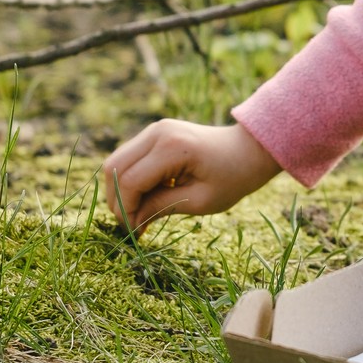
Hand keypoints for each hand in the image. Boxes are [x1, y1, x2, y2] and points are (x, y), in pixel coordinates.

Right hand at [100, 120, 281, 233]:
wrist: (248, 150)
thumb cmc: (232, 177)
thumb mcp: (200, 200)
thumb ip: (162, 207)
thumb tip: (131, 224)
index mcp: (172, 147)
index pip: (130, 181)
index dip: (127, 210)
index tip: (136, 232)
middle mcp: (157, 132)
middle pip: (114, 167)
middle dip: (118, 200)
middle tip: (134, 225)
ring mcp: (154, 130)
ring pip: (116, 162)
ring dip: (121, 191)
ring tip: (140, 214)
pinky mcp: (154, 134)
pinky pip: (128, 158)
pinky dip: (129, 180)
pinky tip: (147, 198)